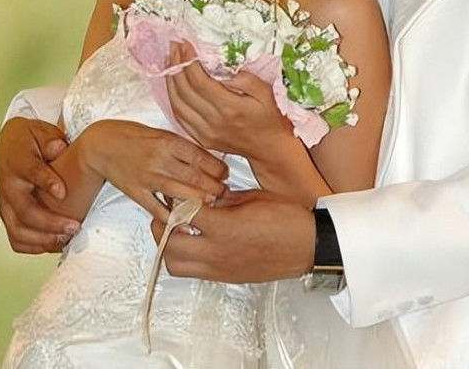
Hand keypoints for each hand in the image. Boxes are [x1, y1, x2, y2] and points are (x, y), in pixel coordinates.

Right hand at [0, 117, 77, 252]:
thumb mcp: (41, 132)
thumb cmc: (30, 139)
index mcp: (19, 163)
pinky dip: (34, 247)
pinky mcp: (8, 215)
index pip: (31, 173)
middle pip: (25, 211)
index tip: (63, 193)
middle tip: (74, 226)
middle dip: (50, 223)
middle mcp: (9, 187)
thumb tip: (59, 148)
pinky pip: (16, 239)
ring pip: (18, 231)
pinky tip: (55, 244)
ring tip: (67, 239)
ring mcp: (6, 204)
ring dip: (43, 240)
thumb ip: (51, 141)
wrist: (10, 143)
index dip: (47, 183)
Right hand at [82, 119, 228, 220]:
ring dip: (199, 201)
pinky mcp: (136, 192)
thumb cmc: (135, 137)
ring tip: (210, 204)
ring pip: (180, 194)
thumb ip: (182, 147)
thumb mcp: (161, 134)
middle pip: (194, 177)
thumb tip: (208, 161)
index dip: (217, 168)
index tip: (225, 174)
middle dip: (214, 188)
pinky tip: (183, 219)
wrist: (101, 144)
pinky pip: (156, 208)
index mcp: (169, 141)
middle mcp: (159, 159)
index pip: (201, 157)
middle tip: (224, 193)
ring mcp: (147, 177)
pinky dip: (171, 216)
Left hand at [150, 188, 313, 282]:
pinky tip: (196, 241)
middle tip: (166, 211)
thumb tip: (204, 193)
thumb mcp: (253, 197)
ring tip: (177, 229)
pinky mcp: (225, 277)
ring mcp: (219, 268)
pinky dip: (186, 258)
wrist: (307, 246)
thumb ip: (224, 197)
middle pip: (169, 245)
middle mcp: (217, 252)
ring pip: (175, 265)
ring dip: (169, 247)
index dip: (175, 200)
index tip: (176, 190)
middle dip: (161, 226)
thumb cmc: (286, 218)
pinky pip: (194, 272)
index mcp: (225, 227)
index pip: (183, 213)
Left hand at [167, 43, 291, 158]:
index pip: (200, 81)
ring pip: (177, 104)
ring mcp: (205, 133)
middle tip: (174, 47)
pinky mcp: (201, 139)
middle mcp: (214, 122)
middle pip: (184, 91)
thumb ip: (245, 78)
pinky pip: (179, 117)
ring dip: (171, 81)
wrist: (269, 148)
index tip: (185, 45)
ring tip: (170, 61)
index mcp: (230, 108)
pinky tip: (174, 84)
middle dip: (176, 65)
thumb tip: (221, 68)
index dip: (189, 61)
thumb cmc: (270, 117)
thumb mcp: (265, 92)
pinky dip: (173, 98)